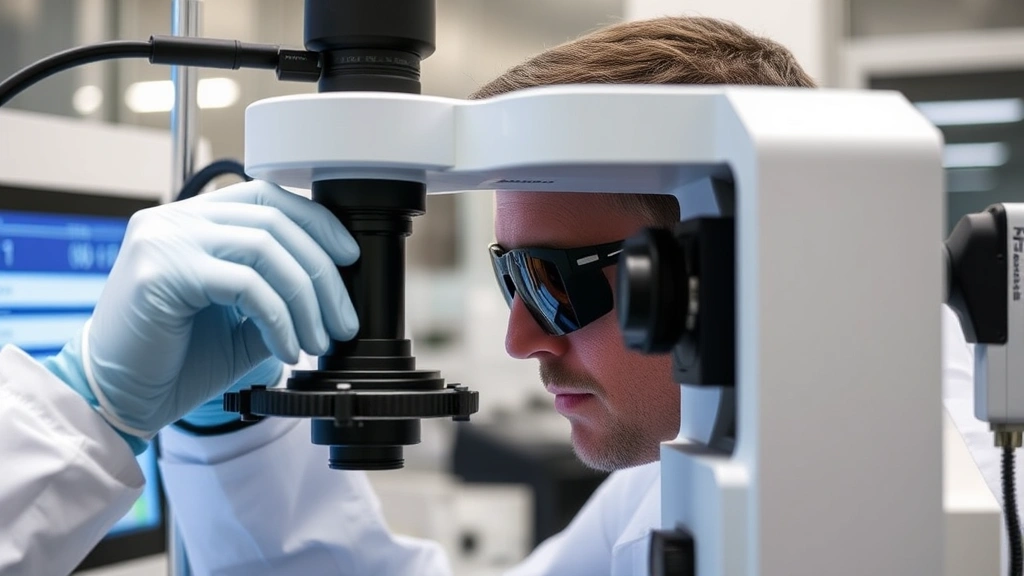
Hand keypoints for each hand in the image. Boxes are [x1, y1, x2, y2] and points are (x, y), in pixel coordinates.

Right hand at [43, 180, 357, 451]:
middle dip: (323, 274)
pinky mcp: (161, 272)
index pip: (267, 197)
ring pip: (266, 249)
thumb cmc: (174, 362)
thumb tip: (334, 290)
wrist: (117, 400)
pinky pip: (246, 285)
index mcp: (193, 220)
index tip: (349, 258)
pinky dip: (279, 319)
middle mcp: (175, 219)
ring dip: (306, 300)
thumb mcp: (243, 321)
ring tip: (319, 340)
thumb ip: (279, 293)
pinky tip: (288, 348)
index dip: (317, 222)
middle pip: (275, 222)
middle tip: (344, 321)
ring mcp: (165, 239)